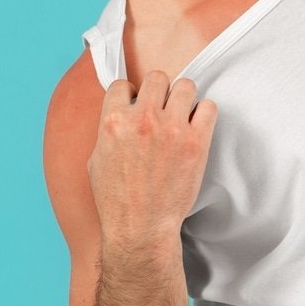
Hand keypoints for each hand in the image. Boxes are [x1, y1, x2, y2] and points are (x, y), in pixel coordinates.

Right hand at [86, 71, 217, 251]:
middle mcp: (143, 120)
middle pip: (158, 77)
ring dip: (183, 98)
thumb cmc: (116, 200)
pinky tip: (197, 126)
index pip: (123, 84)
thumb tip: (117, 113)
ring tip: (182, 115)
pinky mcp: (196, 141)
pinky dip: (204, 113)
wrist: (141, 228)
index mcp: (113, 121)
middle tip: (162, 109)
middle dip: (159, 91)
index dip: (131, 94)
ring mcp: (171, 129)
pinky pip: (209, 106)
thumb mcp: (96, 161)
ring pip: (186, 85)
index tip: (137, 105)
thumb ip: (107, 131)